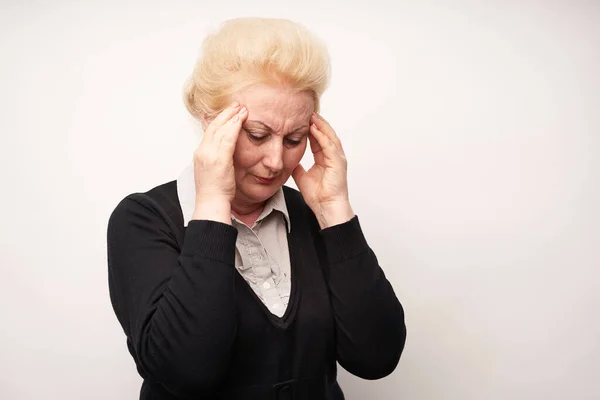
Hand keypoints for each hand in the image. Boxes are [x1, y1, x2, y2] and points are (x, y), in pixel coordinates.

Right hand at [191, 102, 246, 223]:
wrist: (211, 203)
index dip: (220, 120)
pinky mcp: (219, 160)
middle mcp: (203, 151)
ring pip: (221, 130)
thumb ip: (218, 158)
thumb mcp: (214, 171)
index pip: (210, 131)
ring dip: (232, 117)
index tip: (229, 112)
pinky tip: (241, 120)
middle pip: (214, 126)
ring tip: (241, 108)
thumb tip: (225, 153)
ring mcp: (210, 155)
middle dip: (226, 114)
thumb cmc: (215, 191)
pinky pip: (227, 139)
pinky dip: (234, 127)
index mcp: (201, 154)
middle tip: (236, 104)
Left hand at [292, 113, 354, 228]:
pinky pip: (329, 145)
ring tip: (311, 115)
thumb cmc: (318, 196)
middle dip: (317, 122)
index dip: (310, 128)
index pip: (318, 138)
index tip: (301, 119)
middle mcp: (333, 156)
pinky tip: (314, 128)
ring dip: (320, 125)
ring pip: (329, 136)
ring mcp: (337, 158)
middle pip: (325, 134)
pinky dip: (322, 136)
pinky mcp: (338, 162)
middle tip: (307, 110)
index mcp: (325, 158)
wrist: (326, 207)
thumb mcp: (301, 177)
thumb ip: (297, 167)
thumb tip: (287, 159)